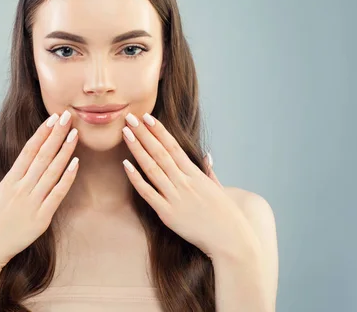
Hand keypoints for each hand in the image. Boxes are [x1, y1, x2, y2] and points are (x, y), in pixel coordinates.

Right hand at [0, 110, 79, 272]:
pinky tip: (76, 163)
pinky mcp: (41, 219)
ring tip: (74, 134)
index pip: (28, 151)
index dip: (41, 133)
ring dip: (65, 151)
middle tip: (68, 117)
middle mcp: (20, 189)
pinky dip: (67, 178)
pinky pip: (57, 194)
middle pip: (43, 156)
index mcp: (7, 182)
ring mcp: (32, 203)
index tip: (51, 119)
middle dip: (56, 134)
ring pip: (53, 171)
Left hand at [121, 112, 259, 260]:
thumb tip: (207, 155)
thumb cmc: (226, 215)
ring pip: (152, 168)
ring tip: (126, 133)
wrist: (231, 239)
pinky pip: (148, 193)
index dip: (159, 131)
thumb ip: (209, 172)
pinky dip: (136, 178)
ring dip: (138, 149)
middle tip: (130, 117)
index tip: (147, 117)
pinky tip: (126, 164)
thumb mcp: (218, 188)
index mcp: (196, 174)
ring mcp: (175, 197)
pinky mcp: (168, 213)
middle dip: (144, 134)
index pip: (173, 146)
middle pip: (160, 152)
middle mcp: (184, 182)